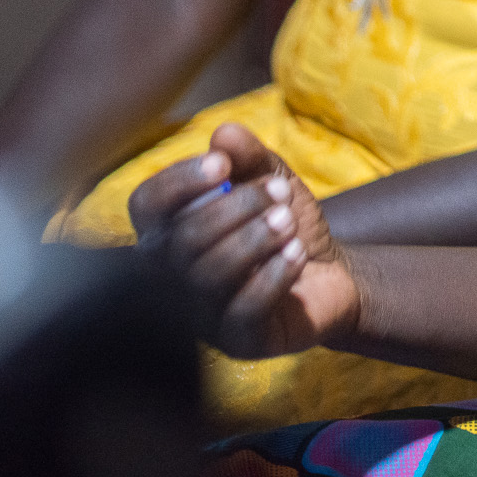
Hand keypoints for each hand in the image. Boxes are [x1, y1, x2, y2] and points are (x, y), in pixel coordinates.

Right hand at [127, 122, 362, 359]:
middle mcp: (172, 279)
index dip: (177, 184)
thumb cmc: (285, 224)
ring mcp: (202, 315)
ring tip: (288, 220)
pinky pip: (241, 311)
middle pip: (179, 243)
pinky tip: (297, 253)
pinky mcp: (238, 342)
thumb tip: (224, 134)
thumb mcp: (271, 181)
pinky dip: (272, 276)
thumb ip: (248, 157)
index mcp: (169, 233)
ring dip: (252, 240)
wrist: (331, 275)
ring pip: (206, 277)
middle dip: (231, 209)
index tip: (221, 164)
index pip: (145, 207)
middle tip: (278, 193)